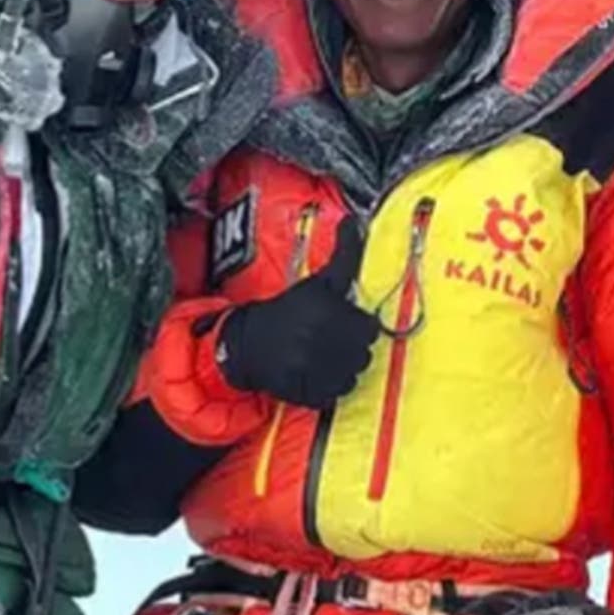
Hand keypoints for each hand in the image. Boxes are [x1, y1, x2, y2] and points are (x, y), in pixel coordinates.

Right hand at [214, 220, 377, 407]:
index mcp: (327, 313)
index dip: (356, 325)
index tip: (341, 322)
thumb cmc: (286, 310)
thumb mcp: (317, 281)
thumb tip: (354, 221)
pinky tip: (314, 372)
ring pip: (353, 375)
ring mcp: (314, 371)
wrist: (245, 343)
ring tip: (321, 356)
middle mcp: (321, 343)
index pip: (368, 328)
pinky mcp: (307, 393)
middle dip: (350, 346)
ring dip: (342, 367)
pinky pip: (336, 394)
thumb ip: (343, 254)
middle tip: (329, 339)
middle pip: (363, 353)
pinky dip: (328, 386)